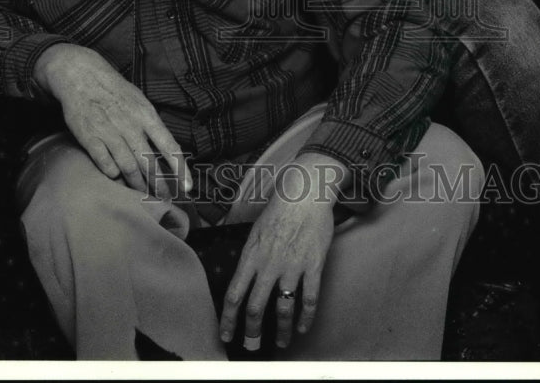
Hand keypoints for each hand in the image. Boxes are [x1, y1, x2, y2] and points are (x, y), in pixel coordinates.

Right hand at [33, 42, 191, 197]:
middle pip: (149, 163)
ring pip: (128, 167)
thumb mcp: (139, 100)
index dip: (180, 169)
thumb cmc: (114, 90)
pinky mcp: (90, 137)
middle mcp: (130, 125)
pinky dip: (112, 173)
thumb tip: (165, 149)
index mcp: (146, 114)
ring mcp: (110, 132)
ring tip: (142, 194)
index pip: (169, 146)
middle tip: (164, 198)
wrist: (82, 75)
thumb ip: (150, 125)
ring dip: (137, 184)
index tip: (188, 187)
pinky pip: (105, 164)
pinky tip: (116, 177)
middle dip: (159, 185)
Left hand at [220, 156, 337, 350]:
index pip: (234, 294)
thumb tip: (242, 278)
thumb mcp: (255, 231)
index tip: (226, 334)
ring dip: (282, 330)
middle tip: (252, 346)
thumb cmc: (279, 210)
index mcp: (251, 256)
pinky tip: (303, 327)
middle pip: (255, 307)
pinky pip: (309, 298)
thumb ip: (250, 257)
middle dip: (252, 332)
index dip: (228, 319)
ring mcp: (292, 266)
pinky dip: (306, 316)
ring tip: (282, 342)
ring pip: (283, 308)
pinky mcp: (313, 265)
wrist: (304, 193)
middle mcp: (269, 264)